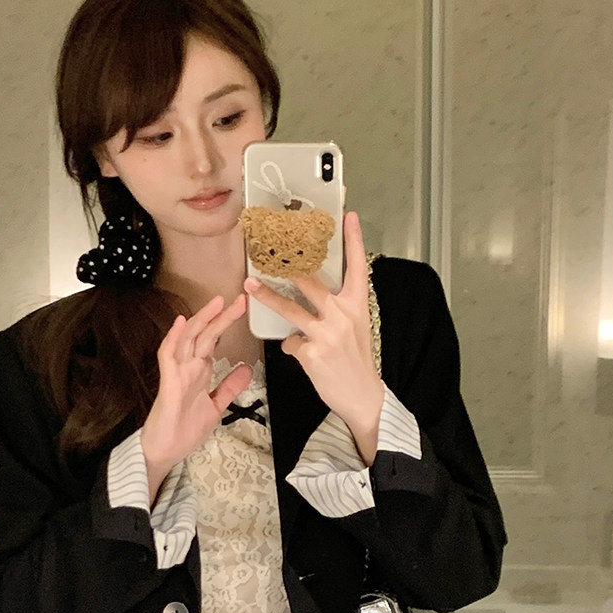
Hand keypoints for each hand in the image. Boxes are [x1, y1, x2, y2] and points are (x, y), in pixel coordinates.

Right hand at [140, 291, 253, 486]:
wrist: (166, 452)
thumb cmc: (184, 430)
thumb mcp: (216, 406)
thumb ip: (230, 387)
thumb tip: (246, 369)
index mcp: (199, 371)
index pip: (214, 340)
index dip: (227, 323)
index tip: (243, 308)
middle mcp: (188, 367)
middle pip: (205, 334)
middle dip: (221, 316)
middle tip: (240, 299)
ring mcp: (177, 373)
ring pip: (188, 339)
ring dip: (200, 320)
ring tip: (216, 303)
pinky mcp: (168, 384)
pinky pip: (168, 357)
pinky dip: (174, 339)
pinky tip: (182, 324)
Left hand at [244, 210, 384, 462]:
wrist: (362, 396)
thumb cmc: (356, 361)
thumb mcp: (356, 328)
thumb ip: (338, 309)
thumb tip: (310, 298)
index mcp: (357, 305)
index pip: (357, 267)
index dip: (353, 240)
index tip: (347, 216)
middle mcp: (343, 315)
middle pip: (311, 282)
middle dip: (289, 266)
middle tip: (272, 250)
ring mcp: (327, 334)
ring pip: (291, 309)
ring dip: (268, 297)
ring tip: (250, 286)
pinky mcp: (312, 353)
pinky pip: (290, 342)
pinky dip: (292, 346)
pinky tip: (303, 354)